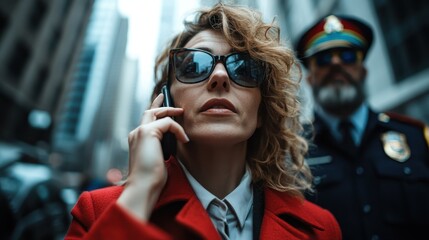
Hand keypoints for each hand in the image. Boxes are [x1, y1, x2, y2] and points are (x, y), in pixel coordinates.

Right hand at [117, 93, 188, 220]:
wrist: (143, 186)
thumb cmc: (151, 179)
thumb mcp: (158, 159)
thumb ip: (161, 147)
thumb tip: (174, 142)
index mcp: (137, 140)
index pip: (146, 122)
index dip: (154, 112)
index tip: (161, 106)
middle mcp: (136, 134)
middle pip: (149, 112)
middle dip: (159, 104)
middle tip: (168, 98)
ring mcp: (140, 132)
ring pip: (157, 114)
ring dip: (171, 112)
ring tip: (182, 112)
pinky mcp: (148, 133)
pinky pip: (168, 123)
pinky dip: (178, 129)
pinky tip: (184, 139)